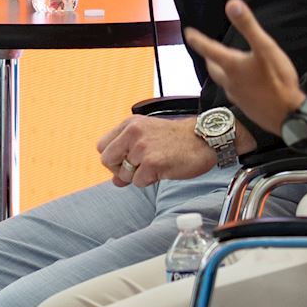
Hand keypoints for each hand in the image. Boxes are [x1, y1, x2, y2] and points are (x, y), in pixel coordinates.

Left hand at [96, 115, 216, 186]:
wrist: (204, 138)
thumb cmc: (178, 139)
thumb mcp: (148, 138)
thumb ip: (128, 155)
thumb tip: (115, 181)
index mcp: (130, 124)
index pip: (102, 147)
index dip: (113, 158)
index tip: (127, 160)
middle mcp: (133, 133)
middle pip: (107, 161)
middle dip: (120, 169)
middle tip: (139, 167)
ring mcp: (142, 148)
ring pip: (123, 175)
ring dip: (138, 176)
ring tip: (156, 165)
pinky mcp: (152, 163)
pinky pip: (138, 182)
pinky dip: (150, 181)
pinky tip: (163, 170)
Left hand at [183, 0, 304, 134]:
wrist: (288, 116)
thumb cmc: (277, 80)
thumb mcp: (265, 47)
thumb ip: (248, 26)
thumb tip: (232, 4)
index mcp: (232, 66)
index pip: (209, 49)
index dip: (198, 40)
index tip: (188, 33)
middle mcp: (231, 82)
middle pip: (214, 68)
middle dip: (210, 58)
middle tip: (207, 50)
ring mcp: (238, 97)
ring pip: (225, 81)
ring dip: (223, 72)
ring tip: (228, 64)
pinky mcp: (248, 107)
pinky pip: (238, 92)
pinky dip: (238, 84)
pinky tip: (247, 84)